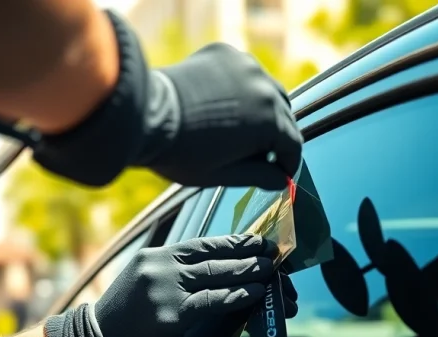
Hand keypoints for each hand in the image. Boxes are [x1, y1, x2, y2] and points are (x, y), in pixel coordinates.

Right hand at [94, 234, 278, 336]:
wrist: (97, 336)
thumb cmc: (125, 311)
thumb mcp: (145, 277)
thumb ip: (174, 270)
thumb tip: (211, 266)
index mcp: (157, 255)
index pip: (202, 243)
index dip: (232, 242)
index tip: (255, 240)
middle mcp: (162, 267)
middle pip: (213, 258)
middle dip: (246, 255)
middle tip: (273, 253)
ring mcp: (166, 290)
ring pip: (216, 276)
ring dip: (247, 273)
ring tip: (270, 270)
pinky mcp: (171, 315)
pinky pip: (211, 302)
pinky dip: (236, 296)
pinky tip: (255, 293)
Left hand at [142, 43, 302, 188]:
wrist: (144, 115)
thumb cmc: (180, 152)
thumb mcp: (222, 176)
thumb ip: (258, 176)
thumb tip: (280, 180)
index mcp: (269, 121)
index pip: (293, 144)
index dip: (289, 163)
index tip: (282, 173)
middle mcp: (264, 88)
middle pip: (285, 115)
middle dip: (277, 136)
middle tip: (264, 155)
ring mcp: (245, 66)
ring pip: (269, 90)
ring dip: (264, 110)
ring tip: (246, 129)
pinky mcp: (225, 55)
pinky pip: (246, 74)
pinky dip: (244, 89)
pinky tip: (227, 105)